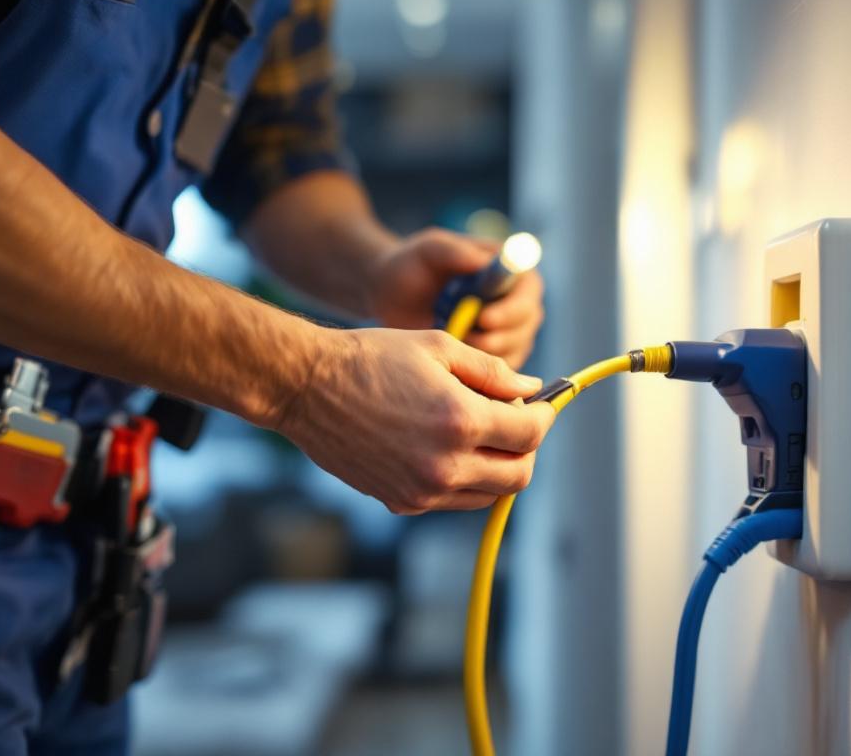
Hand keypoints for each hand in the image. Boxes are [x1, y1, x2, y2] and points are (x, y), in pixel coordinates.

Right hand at [278, 327, 555, 513]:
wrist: (306, 387)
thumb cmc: (371, 357)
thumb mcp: (439, 348)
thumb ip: (493, 372)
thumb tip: (532, 388)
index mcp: (460, 420)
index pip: (530, 433)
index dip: (545, 416)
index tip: (542, 404)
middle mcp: (445, 464)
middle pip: (518, 474)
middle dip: (526, 447)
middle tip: (515, 421)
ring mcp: (422, 490)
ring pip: (489, 493)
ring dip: (498, 466)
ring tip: (479, 432)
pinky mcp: (402, 501)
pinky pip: (453, 499)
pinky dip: (464, 478)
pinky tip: (446, 446)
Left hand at [368, 228, 545, 368]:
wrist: (394, 295)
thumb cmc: (413, 265)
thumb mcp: (430, 250)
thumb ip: (455, 251)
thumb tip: (484, 263)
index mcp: (509, 271)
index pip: (529, 291)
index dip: (512, 308)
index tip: (483, 318)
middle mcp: (516, 300)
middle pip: (527, 324)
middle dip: (500, 337)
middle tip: (466, 340)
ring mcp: (508, 330)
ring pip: (515, 350)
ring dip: (487, 355)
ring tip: (453, 347)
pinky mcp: (495, 355)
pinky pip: (501, 372)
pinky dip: (481, 373)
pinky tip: (455, 365)